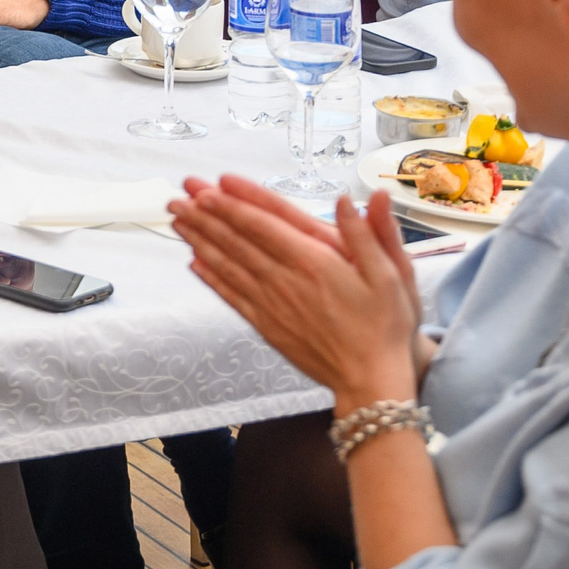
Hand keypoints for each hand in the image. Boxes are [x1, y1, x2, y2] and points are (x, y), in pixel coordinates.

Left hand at [170, 175, 420, 409]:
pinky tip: (194, 262)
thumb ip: (369, 234)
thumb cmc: (385, 326)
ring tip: (177, 218)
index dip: (234, 203)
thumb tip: (351, 199)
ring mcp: (272, 304)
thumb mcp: (392, 275)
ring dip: (200, 239)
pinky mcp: (267, 325)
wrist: (371, 381)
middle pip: (238, 240)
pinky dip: (211, 277)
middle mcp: (286, 280)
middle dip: (206, 214)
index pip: (264, 224)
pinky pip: (232, 296)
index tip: (209, 187)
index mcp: (315, 261)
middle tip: (178, 194)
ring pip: (228, 264)